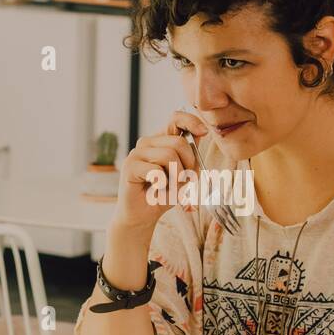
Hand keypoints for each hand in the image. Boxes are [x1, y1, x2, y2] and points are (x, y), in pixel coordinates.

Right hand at [112, 110, 207, 231]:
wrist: (143, 216)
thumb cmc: (164, 194)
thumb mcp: (184, 174)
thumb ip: (191, 155)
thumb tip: (201, 133)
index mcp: (161, 141)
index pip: (175, 118)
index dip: (191, 121)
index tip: (204, 132)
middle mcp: (147, 142)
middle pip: (178, 142)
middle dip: (189, 165)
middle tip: (184, 181)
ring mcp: (136, 153)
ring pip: (168, 156)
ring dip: (176, 178)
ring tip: (169, 188)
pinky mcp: (129, 167)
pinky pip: (156, 171)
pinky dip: (163, 185)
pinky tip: (156, 191)